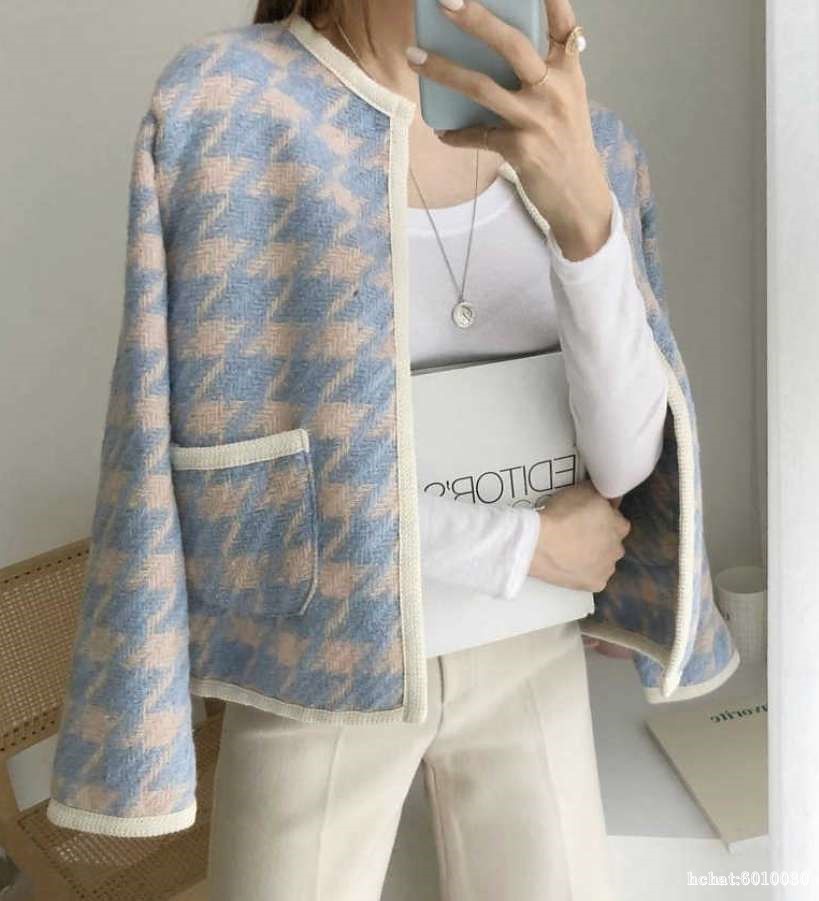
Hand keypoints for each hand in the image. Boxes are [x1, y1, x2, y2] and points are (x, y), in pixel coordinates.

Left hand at [405, 0, 612, 259]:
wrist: (580, 196)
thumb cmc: (566, 142)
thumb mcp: (567, 100)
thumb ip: (545, 71)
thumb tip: (493, 48)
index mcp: (569, 72)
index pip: (562, 24)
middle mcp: (556, 90)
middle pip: (513, 45)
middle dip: (476, 19)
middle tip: (445, 1)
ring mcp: (538, 120)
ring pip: (483, 87)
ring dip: (444, 71)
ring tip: (414, 57)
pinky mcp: (522, 149)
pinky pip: (478, 135)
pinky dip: (456, 134)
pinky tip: (442, 131)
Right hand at [528, 480, 630, 592]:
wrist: (538, 544)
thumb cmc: (558, 517)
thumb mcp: (580, 491)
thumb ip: (599, 492)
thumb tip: (606, 493)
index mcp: (618, 524)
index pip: (618, 520)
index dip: (604, 518)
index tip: (589, 518)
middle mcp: (617, 547)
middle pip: (613, 542)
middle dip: (601, 538)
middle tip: (579, 534)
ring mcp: (607, 568)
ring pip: (605, 561)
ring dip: (595, 556)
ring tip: (572, 550)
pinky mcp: (595, 584)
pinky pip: (595, 578)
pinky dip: (585, 572)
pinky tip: (571, 566)